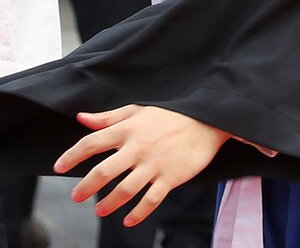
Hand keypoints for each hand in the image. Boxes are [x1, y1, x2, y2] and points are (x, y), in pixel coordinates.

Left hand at [55, 105, 229, 226]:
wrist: (209, 120)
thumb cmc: (171, 115)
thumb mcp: (139, 111)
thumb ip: (109, 118)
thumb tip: (81, 118)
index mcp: (128, 130)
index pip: (91, 143)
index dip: (71, 156)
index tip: (59, 167)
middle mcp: (138, 148)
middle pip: (103, 172)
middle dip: (85, 187)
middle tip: (76, 197)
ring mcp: (155, 164)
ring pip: (125, 190)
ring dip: (108, 203)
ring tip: (99, 210)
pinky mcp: (171, 177)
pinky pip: (151, 200)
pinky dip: (138, 213)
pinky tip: (128, 220)